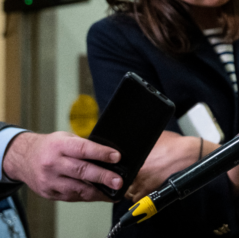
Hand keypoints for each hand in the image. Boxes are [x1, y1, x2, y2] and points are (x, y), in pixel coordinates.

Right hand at [2, 131, 120, 201]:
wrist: (23, 158)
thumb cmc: (50, 147)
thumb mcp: (66, 138)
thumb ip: (85, 146)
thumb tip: (111, 157)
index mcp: (59, 145)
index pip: (82, 149)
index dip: (101, 153)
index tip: (116, 157)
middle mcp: (53, 163)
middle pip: (81, 171)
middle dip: (103, 177)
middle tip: (118, 181)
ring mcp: (49, 180)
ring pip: (77, 188)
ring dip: (97, 192)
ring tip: (113, 192)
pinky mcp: (48, 192)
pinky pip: (71, 197)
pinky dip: (87, 196)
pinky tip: (98, 194)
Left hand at [126, 131, 213, 202]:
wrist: (190, 153)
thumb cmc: (175, 145)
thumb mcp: (155, 138)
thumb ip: (142, 144)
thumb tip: (136, 144)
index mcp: (135, 159)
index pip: (118, 170)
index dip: (121, 170)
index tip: (125, 170)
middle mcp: (136, 172)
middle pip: (120, 181)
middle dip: (126, 180)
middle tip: (133, 178)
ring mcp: (143, 183)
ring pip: (127, 192)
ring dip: (131, 190)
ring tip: (139, 185)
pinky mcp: (151, 191)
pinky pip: (137, 199)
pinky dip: (139, 197)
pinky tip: (145, 191)